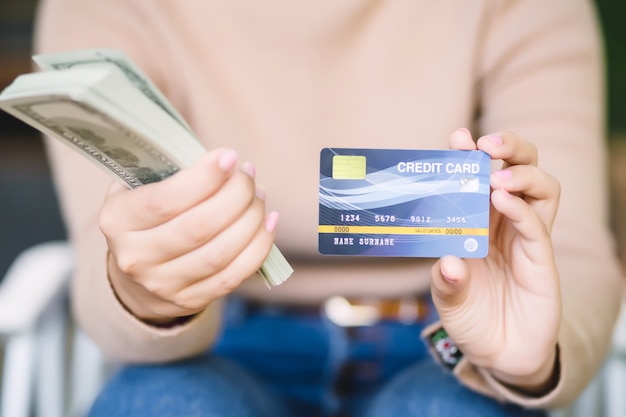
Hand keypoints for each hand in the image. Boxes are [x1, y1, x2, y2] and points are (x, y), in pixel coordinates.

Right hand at [99, 148, 277, 322]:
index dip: (203, 178)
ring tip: (259, 196)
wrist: (136, 274)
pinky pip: (234, 275)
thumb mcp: (139, 187)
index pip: (164, 201)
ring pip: (219, 253)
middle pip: (198, 227)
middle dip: (235, 196)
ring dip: (250, 219)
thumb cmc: (146, 217)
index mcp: (117, 221)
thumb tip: (223, 160)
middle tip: (248, 175)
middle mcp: (136, 257)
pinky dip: (259, 247)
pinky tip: (269, 222)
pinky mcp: (190, 300)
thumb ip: (170, 170)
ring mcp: (163, 284)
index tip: (229, 157)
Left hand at [430, 128, 560, 392]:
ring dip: (521, 173)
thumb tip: (446, 263)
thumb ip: (445, 282)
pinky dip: (522, 209)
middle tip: (485, 144)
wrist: (500, 356)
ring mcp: (526, 240)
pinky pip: (538, 226)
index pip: (479, 179)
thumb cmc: (472, 319)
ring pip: (541, 189)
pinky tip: (502, 199)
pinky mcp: (541, 261)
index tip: (457, 138)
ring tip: (496, 176)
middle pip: (519, 169)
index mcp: (479, 223)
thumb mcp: (448, 301)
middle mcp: (504, 224)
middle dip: (507, 148)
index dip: (470, 156)